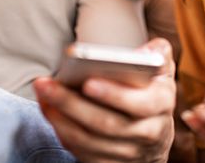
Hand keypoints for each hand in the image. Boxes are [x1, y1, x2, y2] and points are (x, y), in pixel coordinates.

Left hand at [34, 38, 174, 162]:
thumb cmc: (151, 92)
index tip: (88, 82)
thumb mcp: (162, 71)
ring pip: (90, 141)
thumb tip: (146, 53)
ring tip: (42, 94)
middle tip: (46, 84)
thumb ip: (158, 54)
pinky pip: (82, 153)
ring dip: (60, 119)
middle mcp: (148, 132)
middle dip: (72, 104)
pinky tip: (48, 110)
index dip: (114, 95)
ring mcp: (129, 152)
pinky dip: (62, 132)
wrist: (155, 135)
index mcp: (162, 104)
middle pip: (107, 124)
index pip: (141, 103)